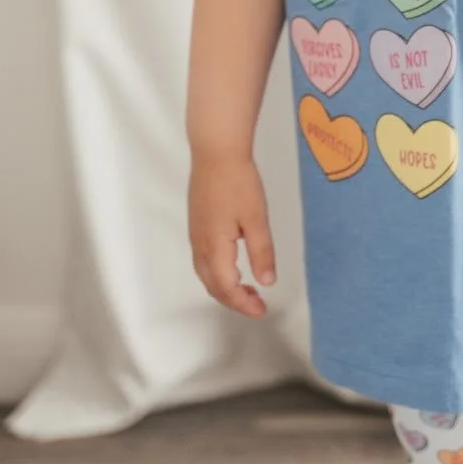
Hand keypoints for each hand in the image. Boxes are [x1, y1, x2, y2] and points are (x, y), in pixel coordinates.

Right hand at [188, 153, 276, 317]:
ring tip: (248, 291)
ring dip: (225, 289)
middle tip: (258, 305)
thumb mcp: (256, 218)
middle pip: (213, 286)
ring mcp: (195, 236)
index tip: (262, 311)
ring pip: (206, 275)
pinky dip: (218, 275)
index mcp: (215, 247)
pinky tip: (233, 268)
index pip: (227, 287)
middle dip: (234, 301)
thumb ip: (261, 252)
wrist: (215, 152)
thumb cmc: (238, 182)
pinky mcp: (197, 226)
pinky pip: (203, 262)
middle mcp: (200, 246)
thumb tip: (266, 282)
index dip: (243, 304)